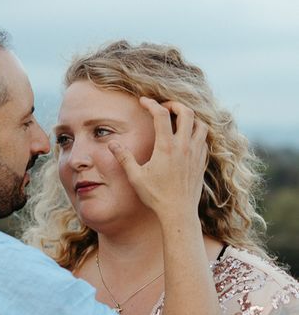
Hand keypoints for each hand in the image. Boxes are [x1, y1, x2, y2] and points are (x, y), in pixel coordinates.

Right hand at [108, 97, 207, 219]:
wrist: (178, 213)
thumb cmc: (156, 196)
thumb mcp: (135, 177)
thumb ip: (124, 158)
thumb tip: (112, 143)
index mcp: (166, 147)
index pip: (161, 114)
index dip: (151, 103)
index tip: (144, 101)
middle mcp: (184, 146)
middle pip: (187, 112)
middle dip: (175, 104)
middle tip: (165, 107)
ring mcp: (196, 154)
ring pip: (200, 124)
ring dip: (190, 118)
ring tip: (178, 120)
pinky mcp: (202, 162)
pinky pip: (204, 140)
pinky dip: (197, 133)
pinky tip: (187, 139)